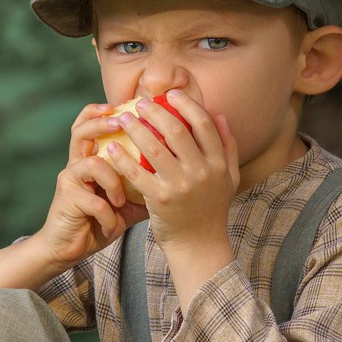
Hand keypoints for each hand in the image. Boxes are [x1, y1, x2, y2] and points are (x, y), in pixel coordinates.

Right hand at [25, 104, 148, 272]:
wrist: (69, 249)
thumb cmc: (98, 224)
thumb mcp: (126, 204)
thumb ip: (143, 186)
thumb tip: (177, 175)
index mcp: (90, 161)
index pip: (89, 126)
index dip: (100, 113)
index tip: (122, 106)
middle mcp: (77, 165)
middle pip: (81, 131)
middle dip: (101, 124)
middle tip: (120, 123)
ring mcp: (69, 180)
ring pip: (93, 164)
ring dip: (113, 182)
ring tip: (120, 201)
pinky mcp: (67, 199)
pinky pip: (95, 201)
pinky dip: (108, 215)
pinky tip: (112, 225)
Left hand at [93, 89, 238, 272]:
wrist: (199, 246)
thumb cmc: (211, 210)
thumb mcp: (229, 179)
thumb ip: (228, 147)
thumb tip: (219, 115)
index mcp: (219, 164)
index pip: (204, 124)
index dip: (187, 104)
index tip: (171, 94)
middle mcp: (202, 173)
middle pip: (177, 131)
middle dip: (157, 112)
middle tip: (141, 103)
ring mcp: (181, 187)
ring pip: (155, 148)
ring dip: (136, 129)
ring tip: (124, 118)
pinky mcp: (160, 200)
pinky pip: (137, 173)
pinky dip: (123, 158)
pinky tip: (112, 148)